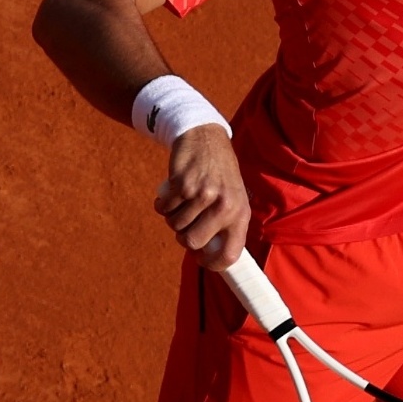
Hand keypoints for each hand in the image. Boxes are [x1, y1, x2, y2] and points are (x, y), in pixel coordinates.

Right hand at [153, 123, 250, 266]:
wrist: (205, 137)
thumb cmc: (218, 173)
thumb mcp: (233, 197)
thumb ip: (226, 224)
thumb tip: (210, 255)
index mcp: (240, 214)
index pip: (230, 254)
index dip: (213, 264)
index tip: (201, 259)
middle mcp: (224, 206)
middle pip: (193, 242)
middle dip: (184, 237)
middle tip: (185, 225)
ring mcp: (203, 195)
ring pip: (176, 225)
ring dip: (172, 218)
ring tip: (180, 203)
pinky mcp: (182, 184)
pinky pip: (164, 209)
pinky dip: (162, 205)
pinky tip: (169, 195)